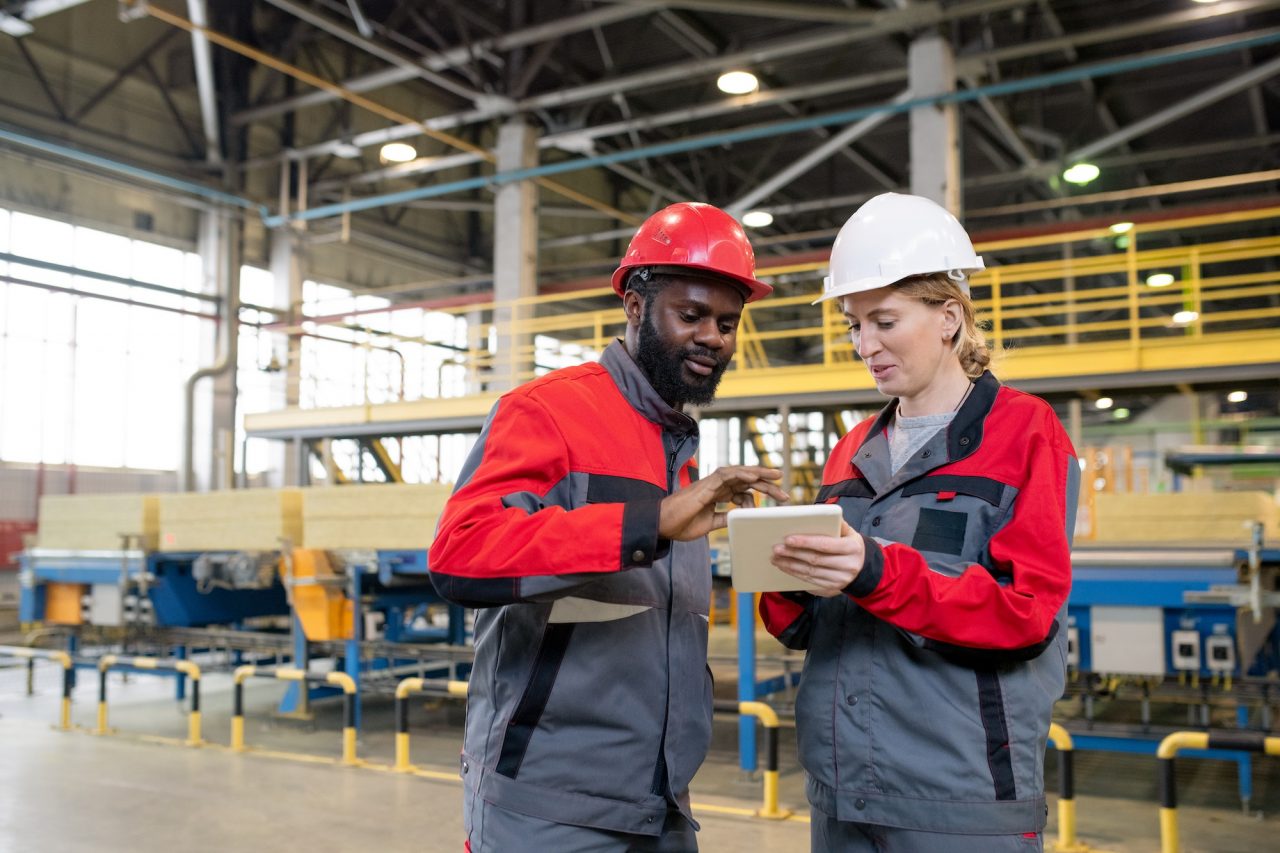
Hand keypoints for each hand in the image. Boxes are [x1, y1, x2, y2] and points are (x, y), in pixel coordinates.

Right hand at [658, 465, 787, 541]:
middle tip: (785, 493)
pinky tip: (754, 477)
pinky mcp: (706, 484)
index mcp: (719, 495)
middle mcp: (717, 486)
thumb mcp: (710, 524)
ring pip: (740, 473)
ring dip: (759, 473)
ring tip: (776, 475)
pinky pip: (726, 475)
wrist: (664, 525)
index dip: (762, 495)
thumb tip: (739, 520)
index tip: (777, 502)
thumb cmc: (682, 524)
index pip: (745, 491)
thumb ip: (724, 519)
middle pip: (747, 480)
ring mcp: (712, 483)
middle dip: (767, 484)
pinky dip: (741, 474)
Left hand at [772, 520, 864, 597]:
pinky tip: (784, 567)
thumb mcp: (849, 532)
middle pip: (815, 560)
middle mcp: (848, 566)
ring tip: (776, 558)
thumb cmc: (850, 545)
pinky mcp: (831, 588)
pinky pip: (810, 581)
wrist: (862, 568)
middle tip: (776, 548)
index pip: (825, 545)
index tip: (788, 539)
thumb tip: (818, 513)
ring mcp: (840, 580)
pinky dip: (795, 574)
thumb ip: (835, 523)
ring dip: (790, 565)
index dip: (806, 542)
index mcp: (853, 548)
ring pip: (810, 573)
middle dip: (793, 554)